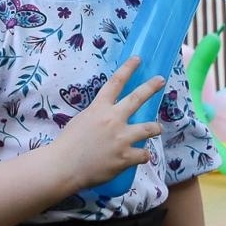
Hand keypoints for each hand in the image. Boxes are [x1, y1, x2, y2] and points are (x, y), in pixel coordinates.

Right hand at [50, 57, 164, 189]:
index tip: (138, 59)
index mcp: (99, 108)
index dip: (128, 68)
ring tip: (158, 128)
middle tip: (161, 80)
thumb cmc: (68, 144)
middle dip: (151, 87)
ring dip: (155, 128)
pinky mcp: (125, 157)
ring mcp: (121, 138)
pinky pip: (143, 154)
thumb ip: (97, 115)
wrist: (64, 167)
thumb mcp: (81, 120)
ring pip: (148, 128)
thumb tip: (108, 116)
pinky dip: (143, 155)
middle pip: (137, 98)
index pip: (115, 82)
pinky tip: (141, 157)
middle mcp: (113, 119)